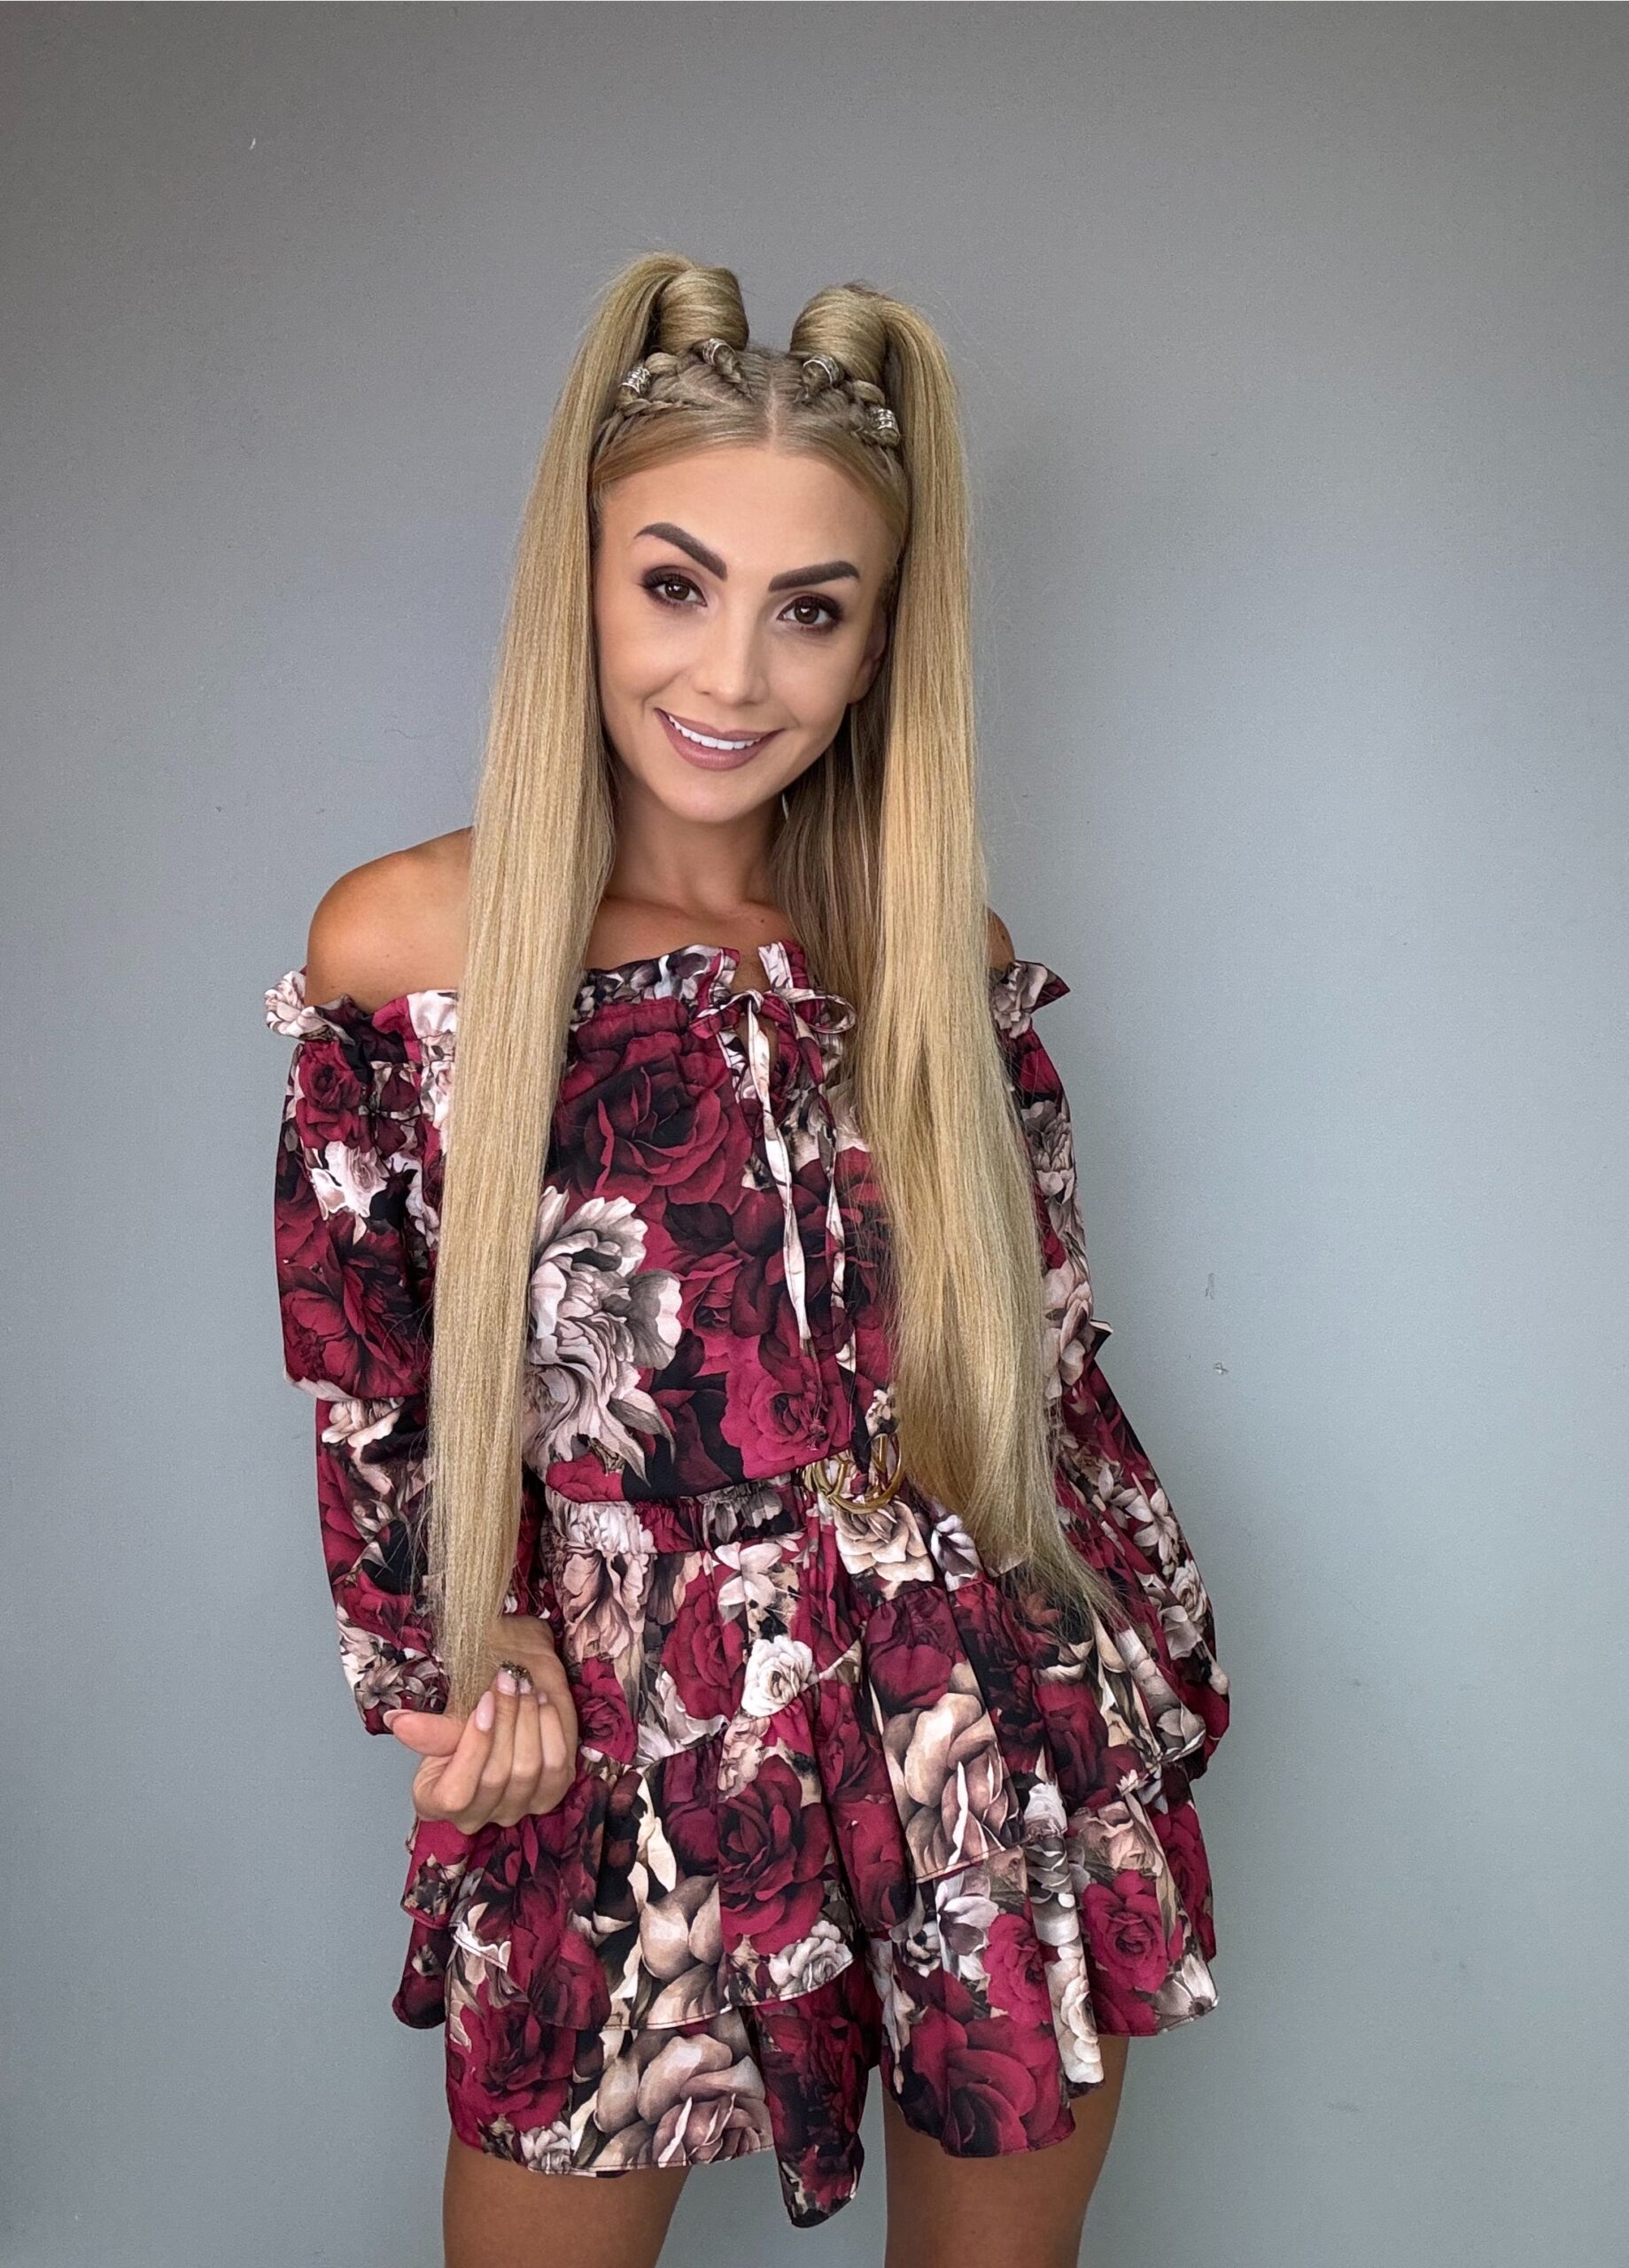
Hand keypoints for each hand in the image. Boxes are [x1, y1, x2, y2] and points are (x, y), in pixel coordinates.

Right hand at [383, 1616, 577, 1830]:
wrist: (511, 1690)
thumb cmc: (475, 1702)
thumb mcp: (451, 1713)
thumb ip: (432, 1729)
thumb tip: (398, 1723)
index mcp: (435, 1801)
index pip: (456, 1794)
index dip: (474, 1747)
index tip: (484, 1702)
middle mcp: (473, 1816)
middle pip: (497, 1777)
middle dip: (506, 1720)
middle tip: (508, 1679)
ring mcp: (513, 1810)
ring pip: (528, 1771)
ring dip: (529, 1721)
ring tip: (524, 1686)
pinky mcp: (549, 1797)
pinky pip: (557, 1769)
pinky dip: (552, 1730)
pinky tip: (543, 1703)